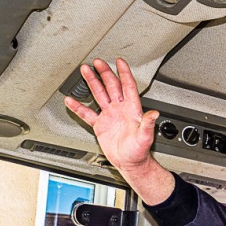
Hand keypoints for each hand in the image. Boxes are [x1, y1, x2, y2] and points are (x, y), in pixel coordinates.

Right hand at [65, 58, 174, 203]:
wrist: (129, 163)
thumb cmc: (139, 152)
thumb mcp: (145, 138)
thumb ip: (148, 124)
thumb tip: (154, 113)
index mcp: (132, 110)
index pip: (128, 87)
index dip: (124, 73)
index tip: (120, 61)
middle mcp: (120, 110)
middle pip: (112, 86)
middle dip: (105, 73)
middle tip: (97, 61)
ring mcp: (109, 116)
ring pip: (99, 94)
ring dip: (92, 82)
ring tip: (85, 70)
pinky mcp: (100, 125)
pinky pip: (87, 113)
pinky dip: (78, 107)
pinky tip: (70, 100)